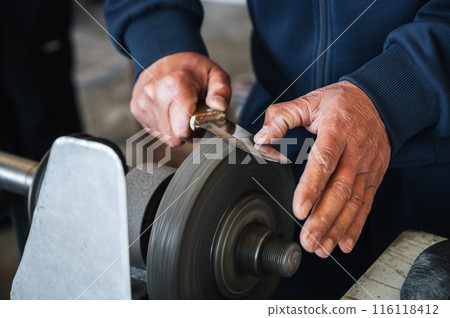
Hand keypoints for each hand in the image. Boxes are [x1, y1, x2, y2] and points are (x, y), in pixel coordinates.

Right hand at [130, 52, 230, 145]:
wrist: (168, 55)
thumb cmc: (193, 70)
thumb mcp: (216, 75)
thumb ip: (222, 92)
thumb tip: (219, 106)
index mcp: (175, 85)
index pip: (182, 130)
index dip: (195, 130)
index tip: (199, 118)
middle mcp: (154, 94)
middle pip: (173, 136)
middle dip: (186, 131)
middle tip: (192, 114)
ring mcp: (142, 101)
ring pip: (164, 136)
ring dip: (175, 129)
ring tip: (180, 111)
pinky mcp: (136, 108)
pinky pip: (155, 131)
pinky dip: (165, 125)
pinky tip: (169, 111)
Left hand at [254, 81, 390, 257]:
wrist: (380, 101)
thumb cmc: (341, 103)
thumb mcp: (310, 100)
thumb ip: (283, 116)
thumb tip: (262, 137)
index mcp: (337, 131)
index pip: (324, 162)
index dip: (312, 188)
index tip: (300, 209)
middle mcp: (355, 152)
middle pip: (340, 190)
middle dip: (324, 219)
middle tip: (308, 240)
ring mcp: (367, 167)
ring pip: (353, 202)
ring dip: (337, 228)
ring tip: (321, 248)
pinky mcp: (374, 177)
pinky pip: (366, 204)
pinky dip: (355, 226)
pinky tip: (344, 244)